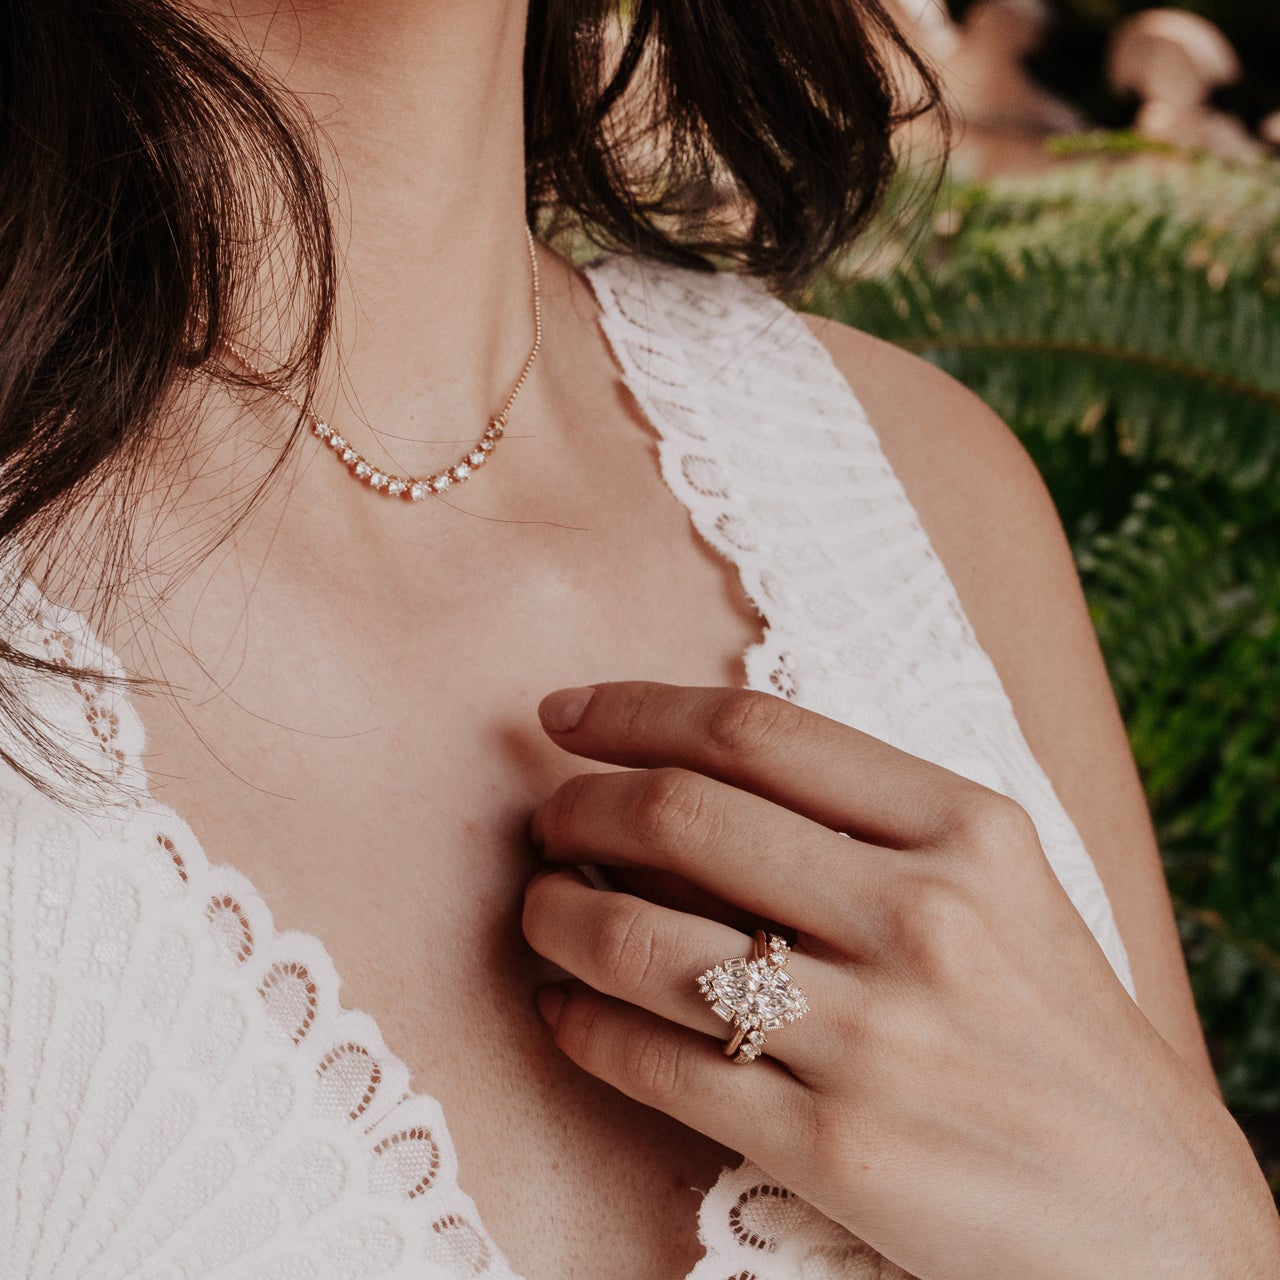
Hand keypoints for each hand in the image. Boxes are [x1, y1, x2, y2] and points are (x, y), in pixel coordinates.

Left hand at [522, 681, 1279, 1279]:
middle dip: (577, 806)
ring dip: (555, 913)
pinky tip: (563, 1007)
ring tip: (540, 906)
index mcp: (965, 828)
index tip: (566, 712)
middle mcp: (919, 916)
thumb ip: (870, 814)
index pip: (754, 731)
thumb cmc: (1053, 1025)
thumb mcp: (1002, 881)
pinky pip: (654, 1065)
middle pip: (680, 816)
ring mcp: (874, 1037)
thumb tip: (697, 761)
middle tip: (548, 818)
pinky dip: (579, 1023)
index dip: (635, 709)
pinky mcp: (831, 1151)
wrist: (1153, 1214)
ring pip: (642, 940)